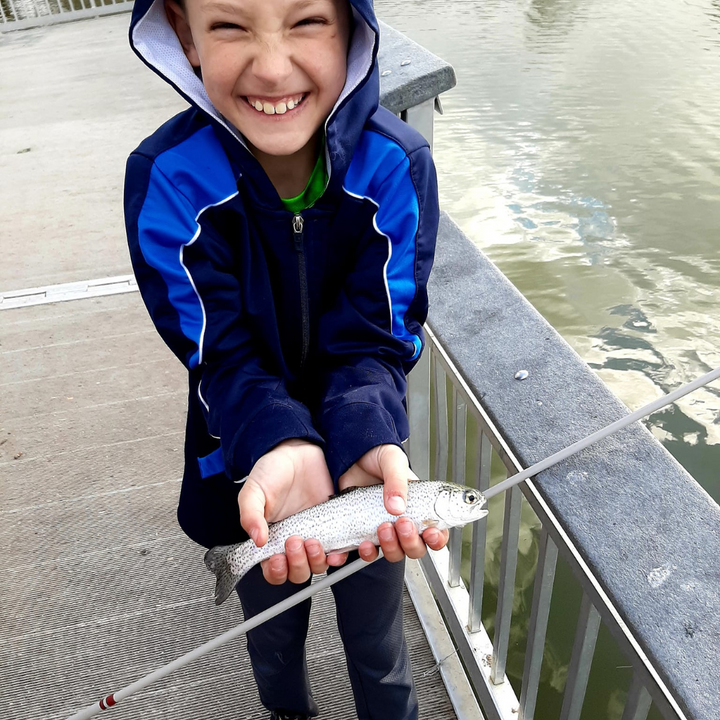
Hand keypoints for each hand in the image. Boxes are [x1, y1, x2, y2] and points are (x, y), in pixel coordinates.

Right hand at [238, 439, 347, 584]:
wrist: (297, 450)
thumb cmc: (272, 470)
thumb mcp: (254, 490)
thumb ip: (250, 514)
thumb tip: (257, 540)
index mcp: (272, 538)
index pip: (273, 571)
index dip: (275, 572)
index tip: (276, 558)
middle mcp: (293, 540)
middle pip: (297, 573)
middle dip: (297, 565)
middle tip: (294, 542)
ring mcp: (315, 534)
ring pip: (318, 565)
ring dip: (315, 561)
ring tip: (312, 541)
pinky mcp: (334, 525)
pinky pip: (339, 549)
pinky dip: (339, 555)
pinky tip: (335, 549)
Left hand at [338, 444, 448, 562]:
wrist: (351, 455)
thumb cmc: (379, 456)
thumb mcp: (392, 461)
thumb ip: (397, 482)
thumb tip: (397, 506)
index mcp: (417, 504)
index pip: (435, 530)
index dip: (437, 538)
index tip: (431, 533)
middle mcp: (402, 520)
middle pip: (415, 547)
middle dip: (411, 541)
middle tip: (403, 523)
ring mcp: (383, 527)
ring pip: (394, 552)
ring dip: (391, 547)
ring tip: (383, 528)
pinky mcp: (363, 530)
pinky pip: (367, 551)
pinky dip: (365, 553)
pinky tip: (363, 544)